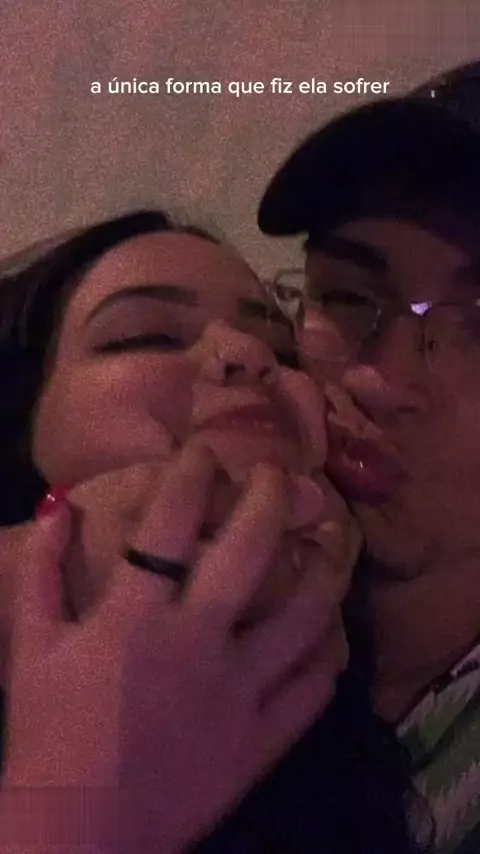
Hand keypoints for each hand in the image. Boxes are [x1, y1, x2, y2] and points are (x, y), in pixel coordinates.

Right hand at [3, 447, 354, 852]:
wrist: (75, 835)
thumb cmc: (48, 733)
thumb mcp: (29, 647)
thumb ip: (41, 570)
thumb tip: (58, 504)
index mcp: (134, 617)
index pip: (171, 522)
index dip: (192, 474)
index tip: (206, 451)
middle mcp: (195, 644)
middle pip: (250, 551)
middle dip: (270, 497)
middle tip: (279, 474)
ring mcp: (238, 694)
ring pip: (305, 617)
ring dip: (323, 570)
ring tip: (328, 542)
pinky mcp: (262, 742)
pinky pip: (313, 689)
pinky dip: (329, 653)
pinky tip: (330, 629)